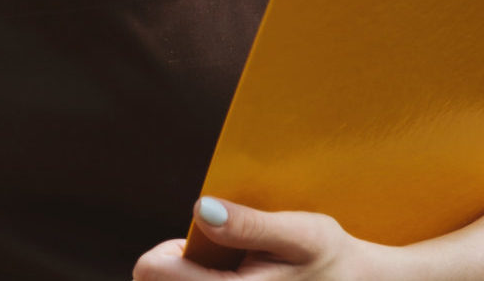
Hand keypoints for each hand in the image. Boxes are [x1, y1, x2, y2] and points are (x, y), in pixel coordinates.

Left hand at [131, 197, 396, 280]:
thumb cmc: (331, 258)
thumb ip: (249, 225)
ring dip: (190, 278)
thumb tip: (201, 209)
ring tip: (232, 271)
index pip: (152, 272)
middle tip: (217, 256)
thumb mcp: (300, 233)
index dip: (165, 251)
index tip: (200, 241)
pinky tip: (236, 279)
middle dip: (175, 267)